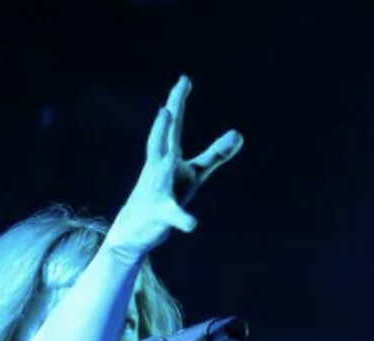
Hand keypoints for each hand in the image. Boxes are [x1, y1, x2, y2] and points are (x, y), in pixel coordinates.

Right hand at [105, 76, 242, 258]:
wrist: (134, 227)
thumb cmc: (168, 194)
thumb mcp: (194, 173)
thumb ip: (215, 154)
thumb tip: (239, 133)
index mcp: (167, 156)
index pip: (172, 126)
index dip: (177, 103)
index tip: (184, 80)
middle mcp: (158, 169)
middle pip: (160, 144)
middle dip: (162, 128)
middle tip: (166, 109)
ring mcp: (158, 191)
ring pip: (161, 176)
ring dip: (164, 166)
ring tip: (171, 163)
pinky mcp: (162, 214)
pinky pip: (174, 216)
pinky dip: (183, 219)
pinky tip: (192, 224)